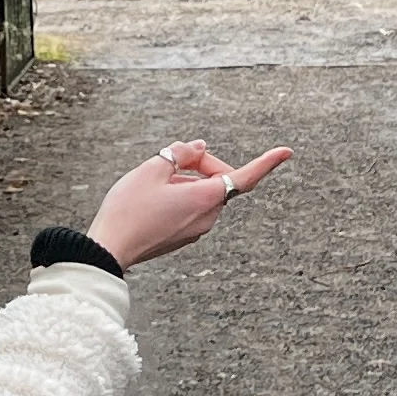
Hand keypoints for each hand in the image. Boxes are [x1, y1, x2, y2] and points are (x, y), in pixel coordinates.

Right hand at [87, 137, 292, 268]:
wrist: (110, 248)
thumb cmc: (129, 209)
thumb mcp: (152, 169)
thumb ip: (180, 153)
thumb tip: (199, 148)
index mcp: (205, 198)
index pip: (245, 177)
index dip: (266, 162)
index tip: (285, 152)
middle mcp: (208, 217)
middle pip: (218, 180)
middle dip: (201, 164)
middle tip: (172, 159)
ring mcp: (197, 230)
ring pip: (203, 193)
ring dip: (187, 180)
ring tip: (155, 184)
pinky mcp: (184, 236)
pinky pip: (192, 207)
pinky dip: (180, 195)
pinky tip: (154, 198)